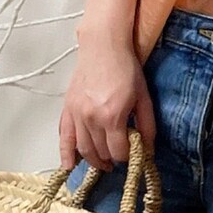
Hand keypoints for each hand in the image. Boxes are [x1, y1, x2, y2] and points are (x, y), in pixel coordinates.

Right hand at [59, 34, 155, 173]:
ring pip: (83, 149)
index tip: (133, 154)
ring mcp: (77, 114)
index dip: (127, 157)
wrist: (103, 46)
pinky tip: (69, 166)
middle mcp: (91, 118)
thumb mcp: (144, 98)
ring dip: (93, 160)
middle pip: (100, 152)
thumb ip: (147, 126)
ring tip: (103, 163)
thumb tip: (148, 149)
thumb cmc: (125, 68)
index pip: (118, 152)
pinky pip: (63, 136)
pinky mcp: (68, 109)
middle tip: (119, 158)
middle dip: (111, 159)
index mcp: (112, 116)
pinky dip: (65, 153)